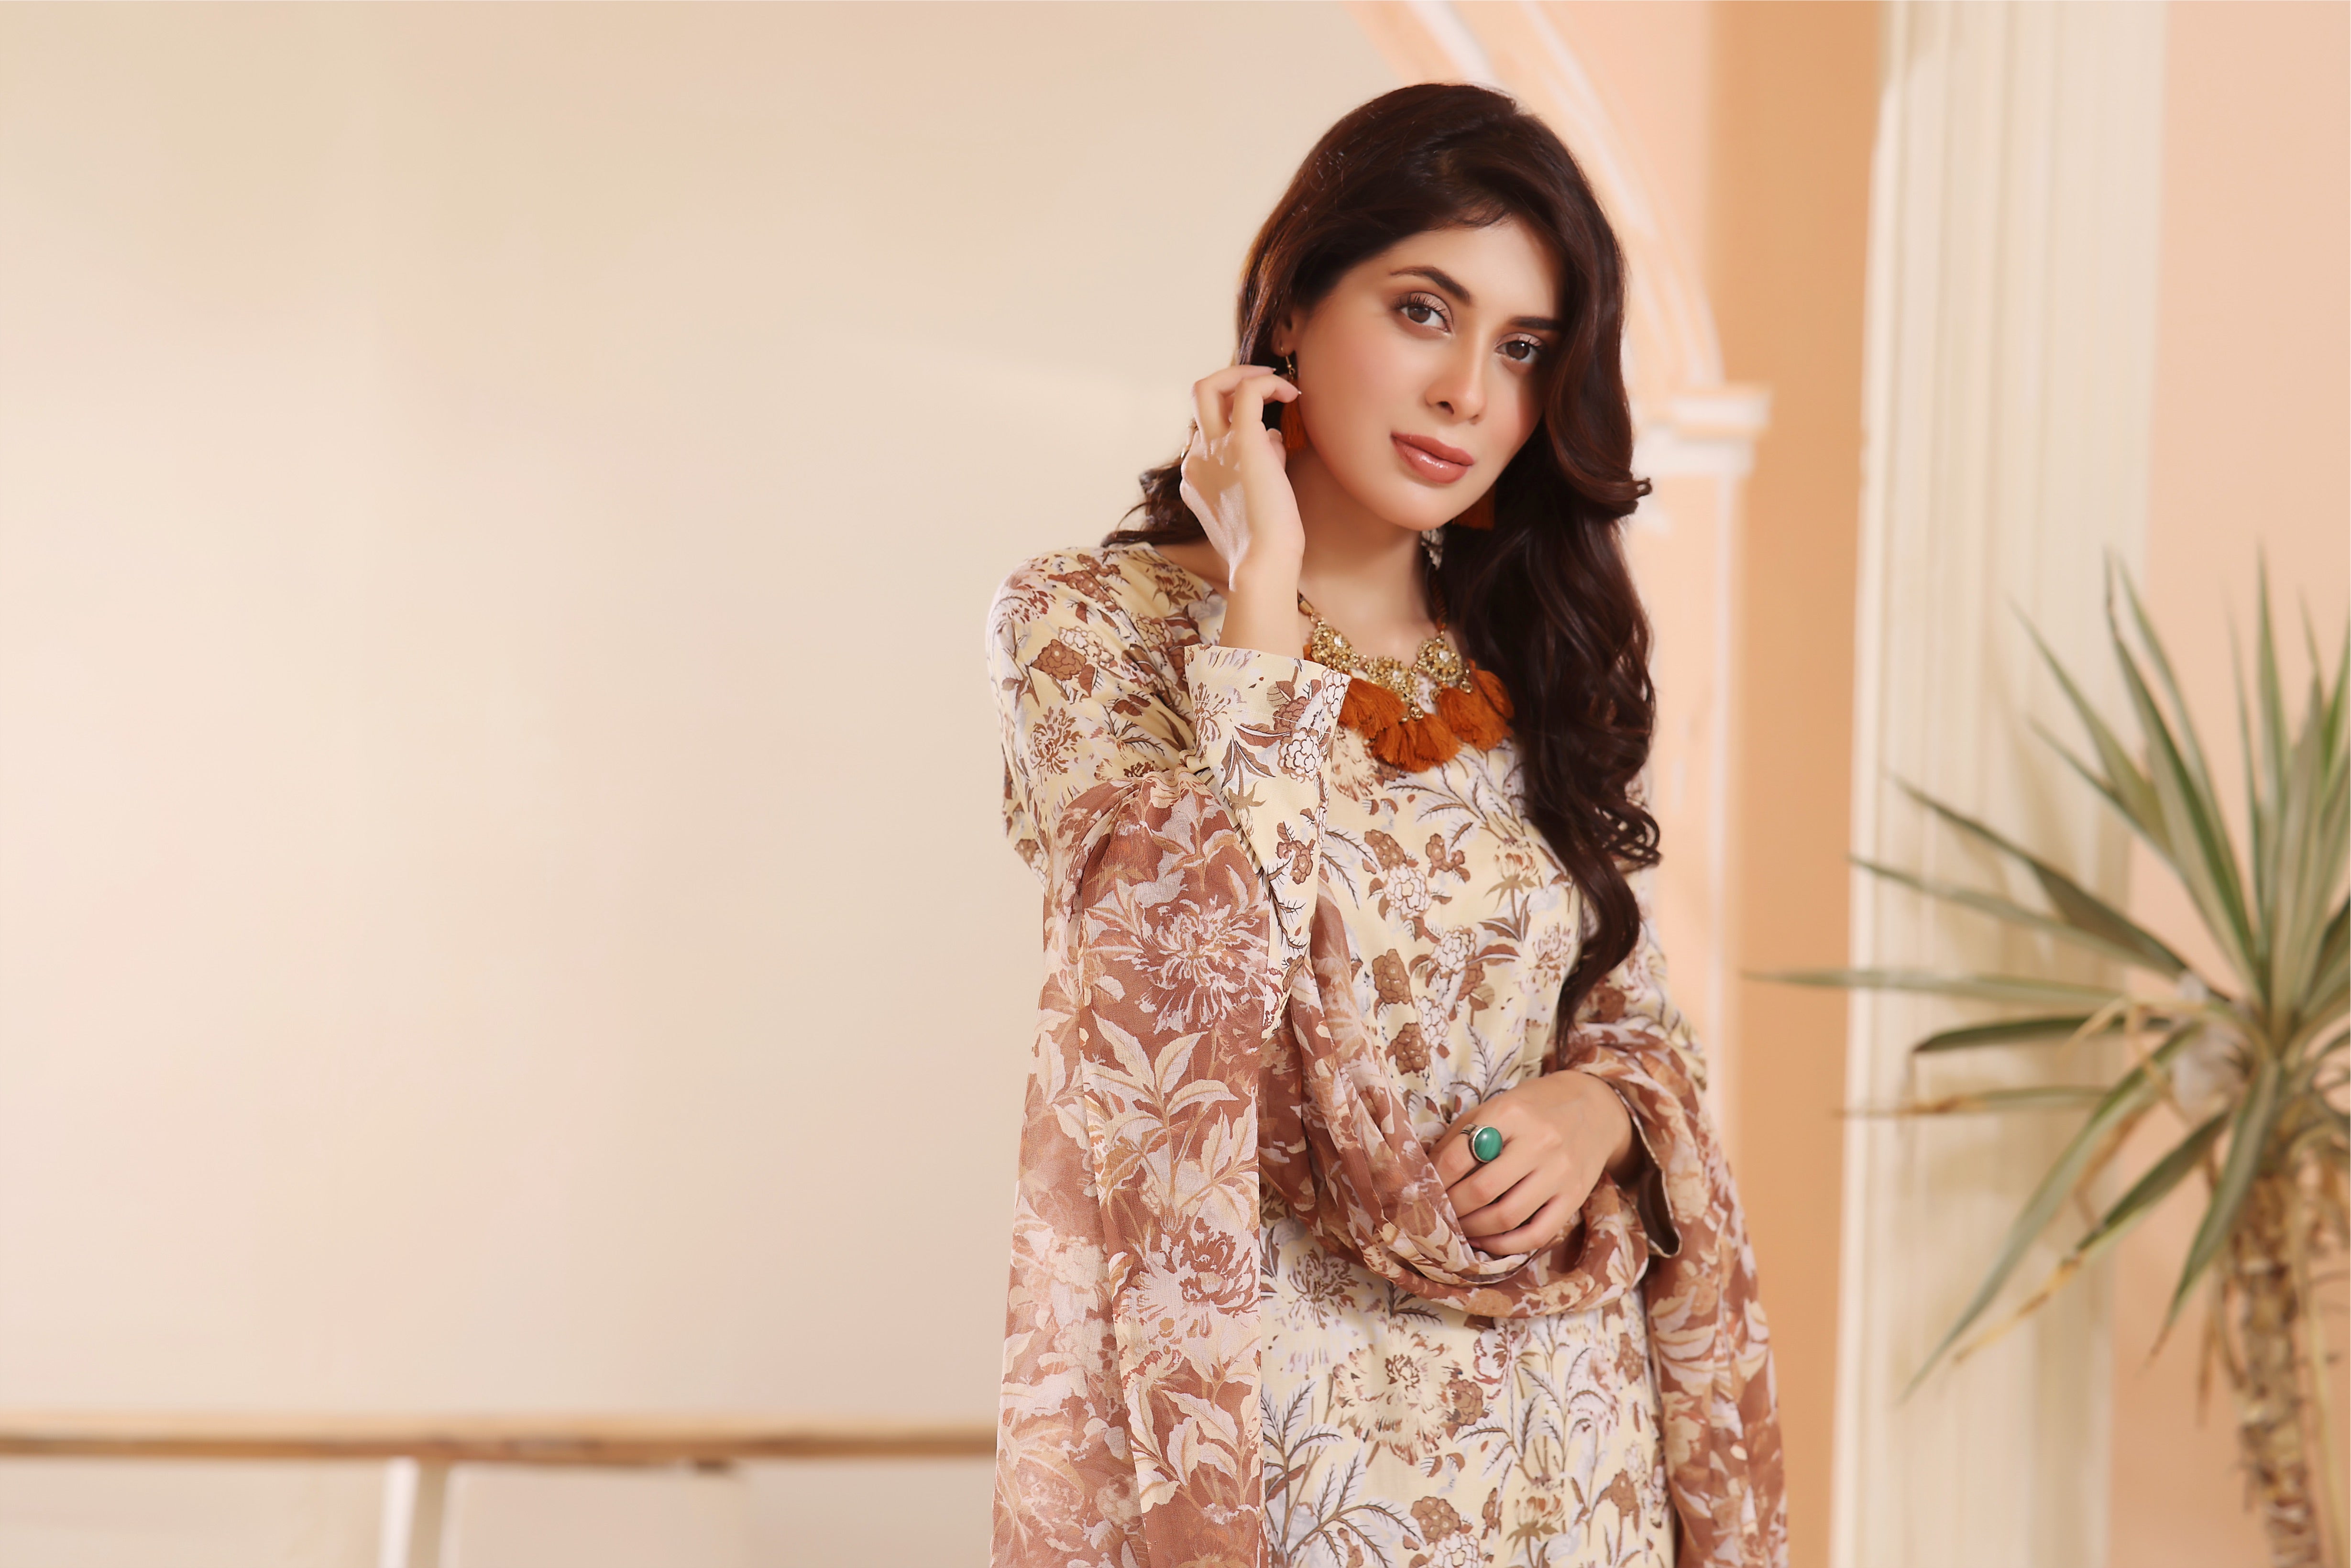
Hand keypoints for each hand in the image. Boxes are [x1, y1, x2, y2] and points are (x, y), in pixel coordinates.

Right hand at [1177, 363, 1307, 656]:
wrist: (1263, 561)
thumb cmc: (1264, 543)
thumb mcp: (1253, 499)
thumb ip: (1257, 465)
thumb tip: (1273, 437)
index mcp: (1194, 475)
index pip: (1208, 431)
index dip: (1240, 426)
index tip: (1271, 437)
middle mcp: (1196, 458)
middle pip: (1197, 399)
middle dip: (1228, 382)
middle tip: (1263, 386)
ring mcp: (1213, 449)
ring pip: (1210, 387)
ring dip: (1247, 376)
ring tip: (1280, 386)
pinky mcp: (1242, 443)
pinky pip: (1246, 392)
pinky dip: (1268, 383)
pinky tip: (1290, 393)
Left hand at [1432, 1070, 1640, 1255]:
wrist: (1595, 1108)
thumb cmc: (1535, 1107)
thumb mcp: (1496, 1106)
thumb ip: (1462, 1135)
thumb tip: (1425, 1170)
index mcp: (1511, 1113)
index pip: (1460, 1156)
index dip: (1435, 1179)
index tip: (1424, 1188)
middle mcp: (1539, 1142)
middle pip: (1482, 1190)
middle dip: (1453, 1208)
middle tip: (1440, 1213)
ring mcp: (1560, 1172)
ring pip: (1507, 1216)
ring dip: (1474, 1229)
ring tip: (1459, 1227)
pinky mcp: (1575, 1196)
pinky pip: (1537, 1233)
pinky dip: (1506, 1245)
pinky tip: (1487, 1241)